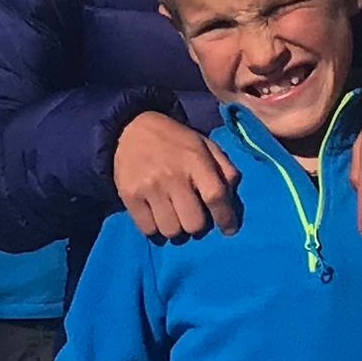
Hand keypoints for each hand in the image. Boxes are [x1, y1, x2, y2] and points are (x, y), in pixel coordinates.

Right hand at [113, 109, 241, 240]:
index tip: (229, 229)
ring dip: (176, 228)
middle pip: (193, 223)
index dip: (225, 217)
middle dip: (197, 225)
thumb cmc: (175, 141)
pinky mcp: (129, 196)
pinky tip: (156, 216)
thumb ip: (224, 168)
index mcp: (195, 160)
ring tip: (173, 216)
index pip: (215, 196)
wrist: (131, 129)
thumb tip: (232, 197)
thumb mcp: (204, 145)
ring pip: (171, 231)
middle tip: (192, 216)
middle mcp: (172, 175)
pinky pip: (148, 230)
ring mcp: (149, 187)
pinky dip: (155, 228)